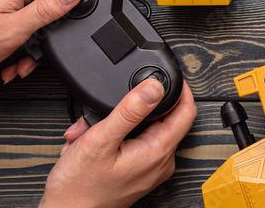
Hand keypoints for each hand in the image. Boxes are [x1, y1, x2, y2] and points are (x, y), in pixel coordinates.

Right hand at [41, 79, 197, 207]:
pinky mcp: (137, 173)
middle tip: (103, 112)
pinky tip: (89, 144)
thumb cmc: (78, 189)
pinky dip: (111, 139)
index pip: (186, 111)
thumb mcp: (100, 141)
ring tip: (87, 132)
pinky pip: (131, 145)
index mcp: (158, 151)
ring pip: (140, 130)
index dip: (180, 89)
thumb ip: (129, 111)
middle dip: (130, 109)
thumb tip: (154, 86)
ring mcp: (149, 169)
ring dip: (113, 125)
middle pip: (159, 118)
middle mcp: (160, 162)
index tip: (168, 75)